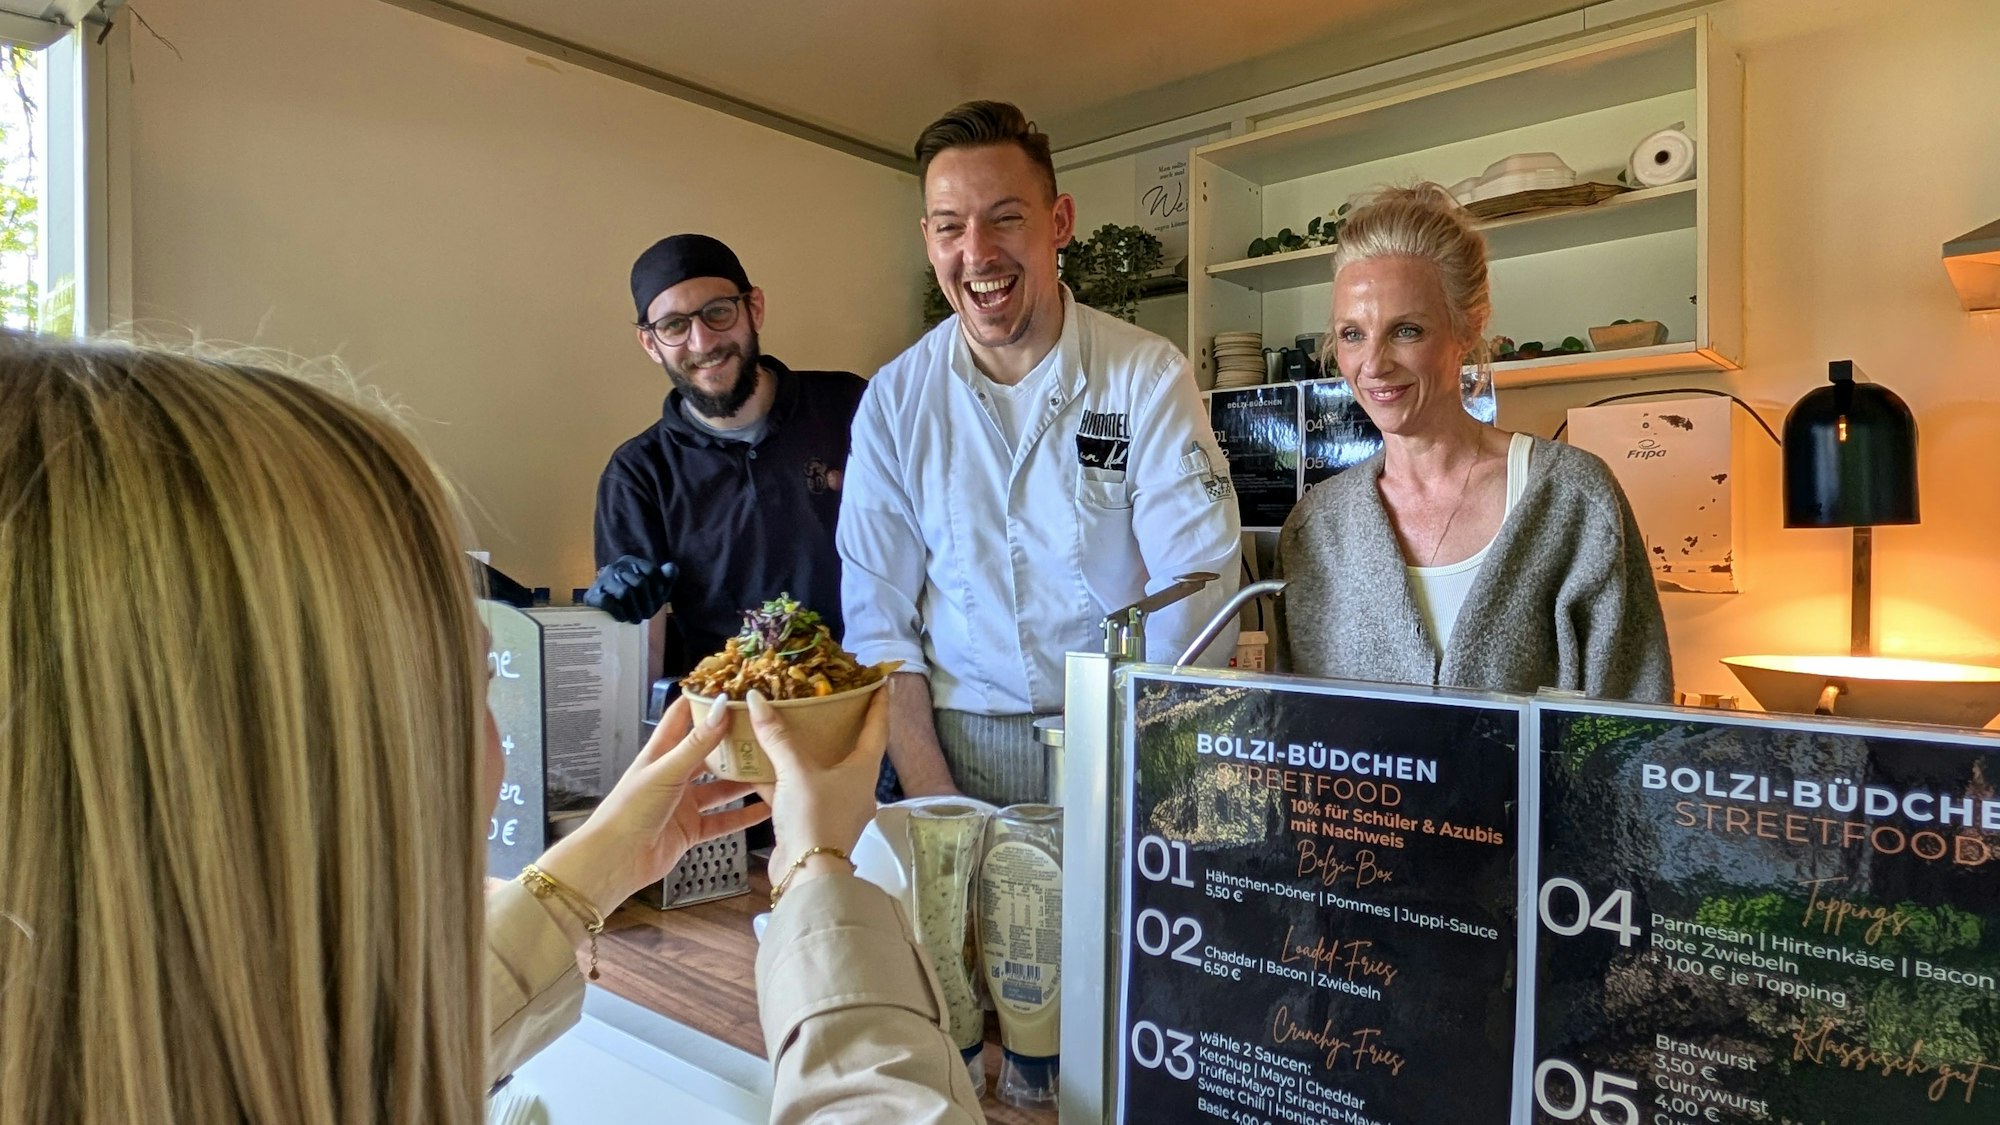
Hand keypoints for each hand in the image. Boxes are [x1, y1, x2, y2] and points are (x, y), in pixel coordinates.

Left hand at [536, 696, 768, 916]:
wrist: (616, 860)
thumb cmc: (629, 811)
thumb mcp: (667, 771)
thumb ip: (697, 743)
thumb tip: (721, 707)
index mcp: (660, 754)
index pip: (682, 717)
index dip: (703, 701)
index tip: (731, 688)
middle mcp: (673, 776)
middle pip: (707, 753)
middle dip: (732, 742)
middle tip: (762, 730)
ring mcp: (683, 803)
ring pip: (719, 787)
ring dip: (742, 780)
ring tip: (770, 768)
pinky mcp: (691, 829)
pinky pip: (723, 820)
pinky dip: (743, 816)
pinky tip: (763, 810)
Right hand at [582, 556, 676, 623]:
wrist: (604, 614)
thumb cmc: (634, 600)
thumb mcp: (653, 590)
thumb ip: (665, 578)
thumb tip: (671, 567)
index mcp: (630, 562)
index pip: (651, 571)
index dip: (658, 589)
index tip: (658, 602)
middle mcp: (615, 567)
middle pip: (640, 583)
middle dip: (647, 603)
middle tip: (647, 615)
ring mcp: (602, 580)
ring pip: (625, 592)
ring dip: (634, 610)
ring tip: (636, 620)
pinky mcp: (592, 595)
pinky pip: (608, 602)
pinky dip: (619, 613)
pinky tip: (622, 618)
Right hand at [751, 688, 887, 893]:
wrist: (807, 874)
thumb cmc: (815, 818)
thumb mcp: (796, 772)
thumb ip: (777, 737)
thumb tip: (757, 699)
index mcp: (863, 770)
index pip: (877, 728)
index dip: (878, 703)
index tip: (879, 682)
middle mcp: (854, 786)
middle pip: (849, 747)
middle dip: (838, 724)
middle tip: (825, 700)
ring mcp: (833, 805)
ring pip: (818, 770)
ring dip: (803, 751)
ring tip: (787, 726)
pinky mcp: (811, 820)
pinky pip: (796, 791)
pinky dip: (779, 777)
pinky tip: (756, 765)